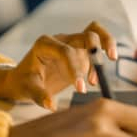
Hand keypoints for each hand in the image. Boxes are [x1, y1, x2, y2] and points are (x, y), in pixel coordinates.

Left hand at [0, 22, 116, 110]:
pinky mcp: (80, 50)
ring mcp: (72, 43)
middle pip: (85, 34)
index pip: (65, 51)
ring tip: (112, 59)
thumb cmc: (24, 82)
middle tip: (104, 65)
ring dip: (106, 43)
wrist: (24, 78)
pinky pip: (97, 42)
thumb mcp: (26, 89)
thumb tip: (52, 105)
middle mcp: (60, 40)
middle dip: (95, 49)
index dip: (75, 68)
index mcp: (45, 44)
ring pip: (94, 31)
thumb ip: (38, 95)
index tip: (80, 89)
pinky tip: (103, 70)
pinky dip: (105, 48)